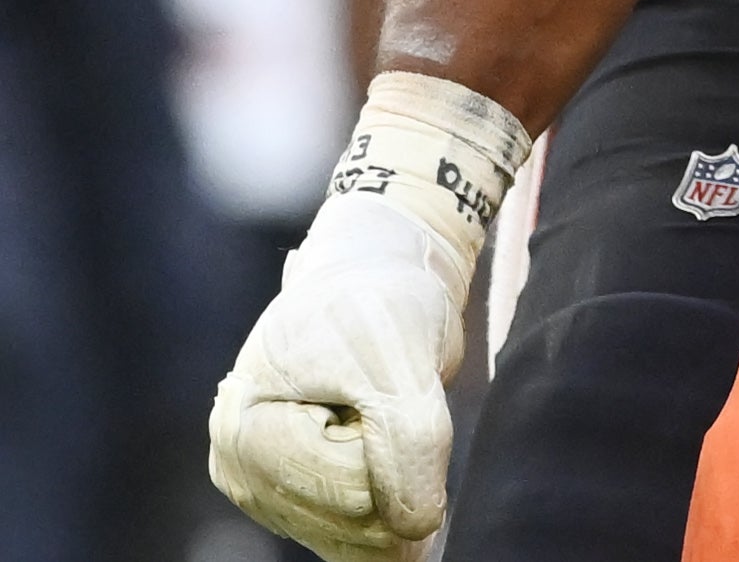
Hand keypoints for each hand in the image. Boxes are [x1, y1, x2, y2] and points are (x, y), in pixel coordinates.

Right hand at [210, 76, 526, 561]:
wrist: (375, 284)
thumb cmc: (380, 305)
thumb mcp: (402, 360)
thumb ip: (411, 442)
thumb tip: (415, 529)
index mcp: (246, 430)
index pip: (347, 484)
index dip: (398, 445)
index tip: (382, 386)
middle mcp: (242, 471)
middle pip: (352, 516)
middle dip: (395, 467)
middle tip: (382, 403)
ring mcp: (268, 492)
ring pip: (360, 535)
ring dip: (397, 485)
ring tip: (379, 423)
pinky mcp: (299, 504)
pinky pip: (355, 542)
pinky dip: (392, 522)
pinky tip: (400, 483)